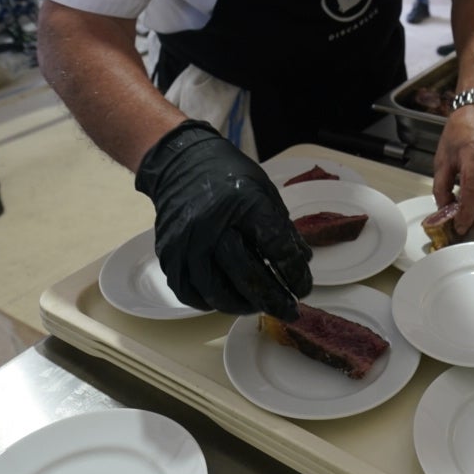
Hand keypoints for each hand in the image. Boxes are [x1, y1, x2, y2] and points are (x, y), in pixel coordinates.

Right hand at [134, 120, 311, 318]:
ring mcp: (186, 240)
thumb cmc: (228, 175)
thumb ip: (282, 227)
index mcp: (244, 202)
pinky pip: (188, 291)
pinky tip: (226, 302)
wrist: (180, 162)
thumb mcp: (264, 190)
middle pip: (246, 274)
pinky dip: (208, 303)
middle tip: (289, 311)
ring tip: (258, 308)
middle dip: (272, 299)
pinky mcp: (168, 252)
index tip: (304, 288)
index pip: (275, 246)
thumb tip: (302, 262)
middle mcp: (213, 223)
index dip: (294, 273)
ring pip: (215, 290)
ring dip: (241, 306)